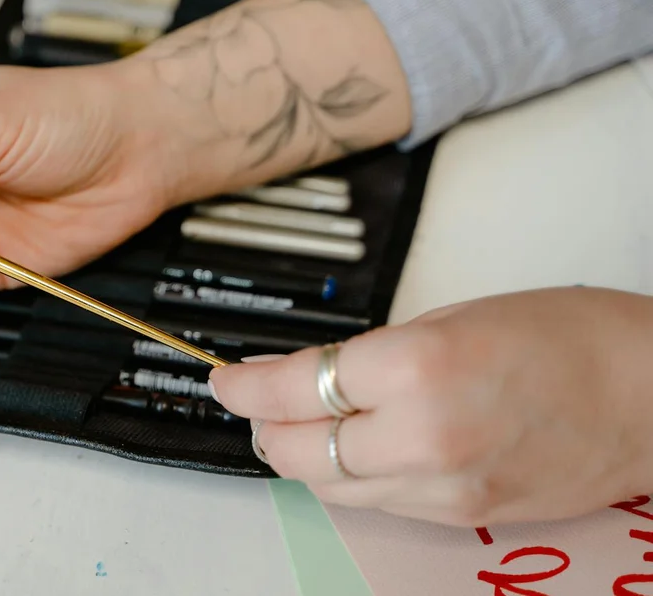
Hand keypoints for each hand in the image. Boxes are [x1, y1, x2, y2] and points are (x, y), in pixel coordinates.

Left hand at [209, 287, 652, 525]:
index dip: (244, 384)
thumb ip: (371, 355)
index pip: (293, 386)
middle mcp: (422, 437)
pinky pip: (374, 504)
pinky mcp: (460, 515)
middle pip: (295, 449)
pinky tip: (352, 448)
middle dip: (261, 423)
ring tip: (296, 423)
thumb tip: (305, 375)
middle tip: (254, 400)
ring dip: (298, 454)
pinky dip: (347, 477)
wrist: (652, 396)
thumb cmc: (569, 339)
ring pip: (327, 485)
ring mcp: (442, 487)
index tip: (225, 378)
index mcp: (418, 367)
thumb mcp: (451, 318)